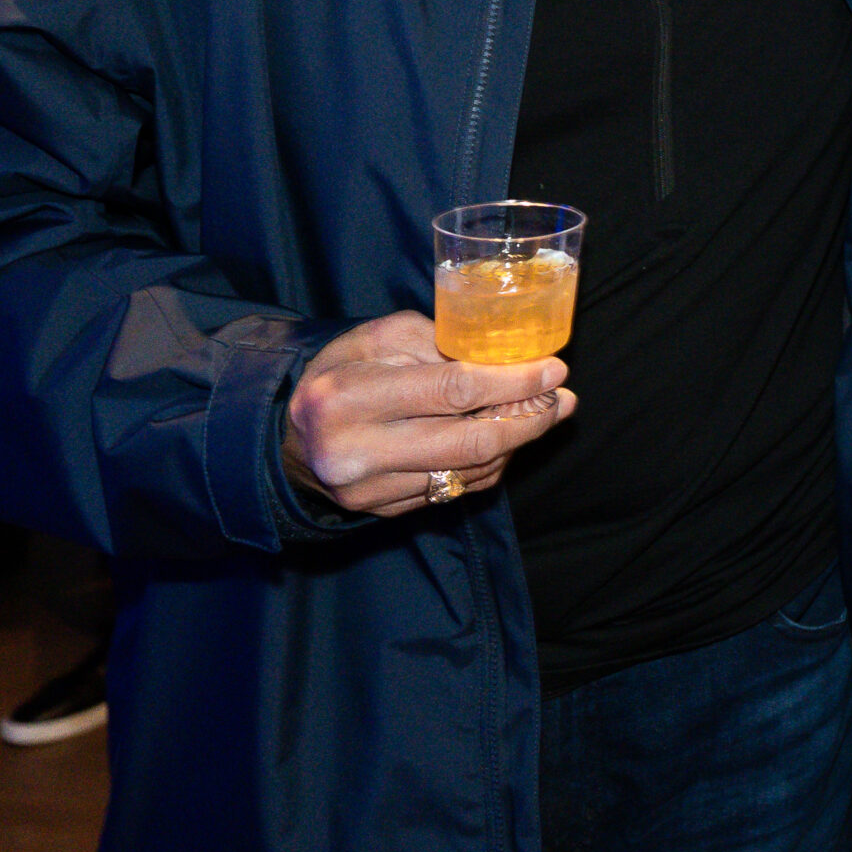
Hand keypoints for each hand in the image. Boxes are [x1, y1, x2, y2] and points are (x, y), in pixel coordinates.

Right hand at [282, 311, 572, 517]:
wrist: (290, 438)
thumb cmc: (340, 375)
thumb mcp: (375, 339)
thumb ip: (437, 344)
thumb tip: (508, 361)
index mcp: (347, 398)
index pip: (452, 391)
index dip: (512, 381)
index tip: (554, 369)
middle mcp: (356, 452)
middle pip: (469, 442)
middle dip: (528, 419)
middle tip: (562, 399)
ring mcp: (369, 491)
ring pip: (468, 472)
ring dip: (517, 443)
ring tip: (545, 414)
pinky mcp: (382, 513)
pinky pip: (454, 491)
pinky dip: (489, 464)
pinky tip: (507, 440)